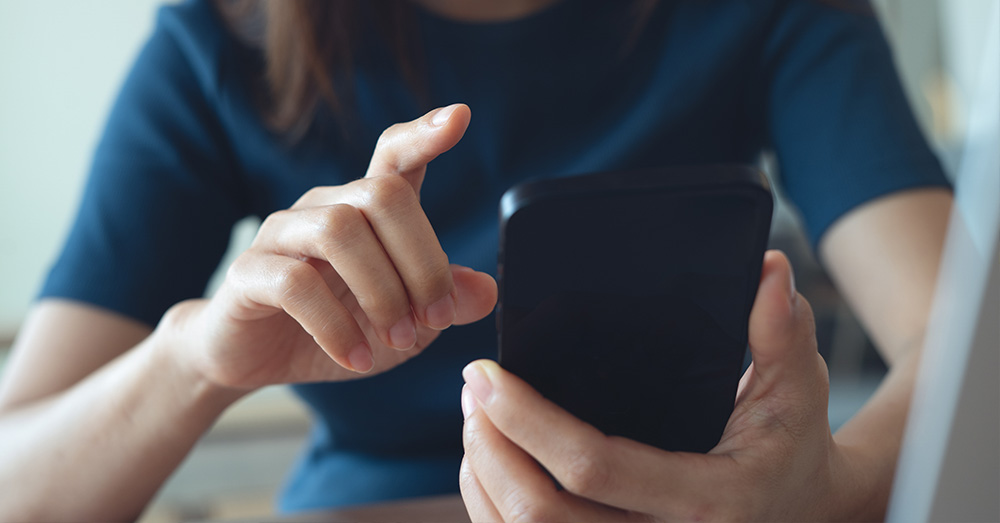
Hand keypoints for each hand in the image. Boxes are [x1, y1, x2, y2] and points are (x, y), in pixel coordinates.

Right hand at [166, 104, 496, 389]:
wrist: (254, 360)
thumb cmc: (336, 330)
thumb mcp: (404, 327)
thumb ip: (444, 304)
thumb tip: (485, 291)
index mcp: (365, 210)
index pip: (394, 154)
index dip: (424, 134)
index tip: (459, 118)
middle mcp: (325, 208)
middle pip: (382, 195)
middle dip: (422, 261)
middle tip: (434, 318)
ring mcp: (282, 235)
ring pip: (340, 230)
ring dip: (382, 292)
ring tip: (396, 340)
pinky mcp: (247, 271)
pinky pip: (295, 283)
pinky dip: (336, 327)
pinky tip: (356, 357)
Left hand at [459, 250, 854, 521]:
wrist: (800, 512)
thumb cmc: (792, 449)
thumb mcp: (800, 391)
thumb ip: (783, 334)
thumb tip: (768, 271)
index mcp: (709, 500)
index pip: (595, 467)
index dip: (527, 420)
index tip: (487, 374)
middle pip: (540, 516)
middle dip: (490, 449)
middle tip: (473, 390)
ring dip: (484, 478)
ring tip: (474, 419)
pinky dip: (494, 509)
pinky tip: (489, 465)